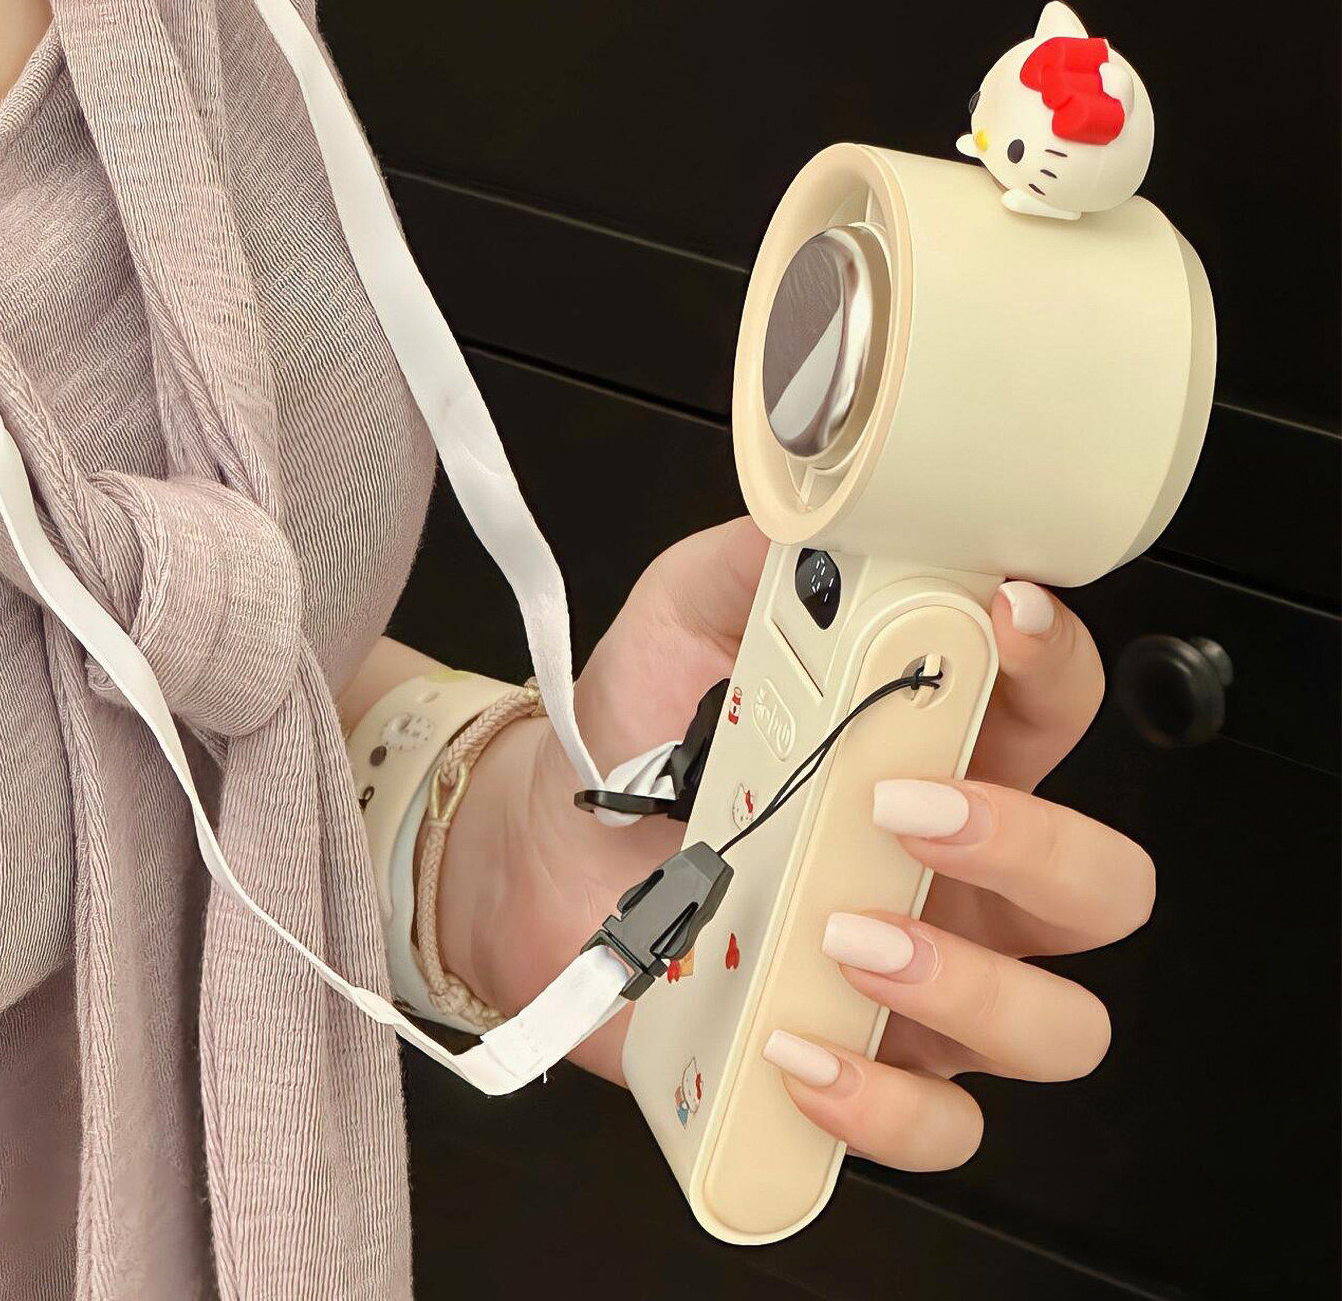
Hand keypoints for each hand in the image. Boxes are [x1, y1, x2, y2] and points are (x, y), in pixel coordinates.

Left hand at [441, 519, 1154, 1172]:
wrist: (538, 852)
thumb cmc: (627, 736)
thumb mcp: (685, 620)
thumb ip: (759, 566)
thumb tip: (829, 515)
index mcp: (932, 751)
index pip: (1049, 710)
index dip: (1053, 666)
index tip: (996, 623)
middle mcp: (951, 872)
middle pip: (1098, 885)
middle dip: (1034, 847)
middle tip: (905, 805)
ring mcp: (914, 977)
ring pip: (1051, 1023)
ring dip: (970, 986)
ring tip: (844, 934)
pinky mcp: (852, 1061)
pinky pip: (933, 1122)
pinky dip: (883, 1103)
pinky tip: (797, 1045)